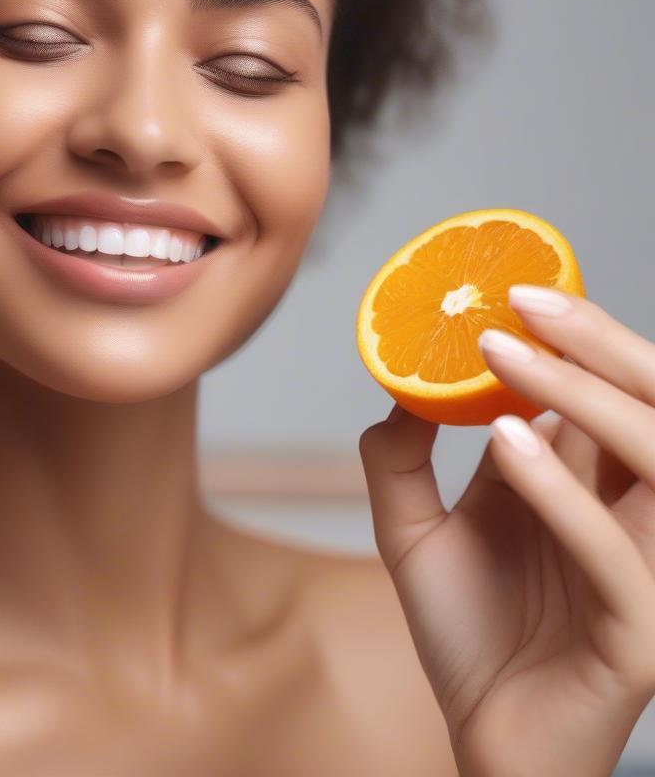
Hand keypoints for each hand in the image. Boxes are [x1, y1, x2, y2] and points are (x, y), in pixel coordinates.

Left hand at [358, 285, 654, 776]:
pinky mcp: (641, 632)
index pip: (607, 393)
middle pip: (650, 411)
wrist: (482, 738)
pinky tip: (507, 445)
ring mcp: (646, 570)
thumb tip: (391, 390)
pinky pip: (617, 553)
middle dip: (599, 346)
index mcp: (589, 487)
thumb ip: (401, 460)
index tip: (513, 289)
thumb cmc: (467, 632)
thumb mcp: (414, 532)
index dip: (577, 337)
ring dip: (582, 399)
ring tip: (504, 354)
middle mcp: (631, 517)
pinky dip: (564, 494)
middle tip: (523, 300)